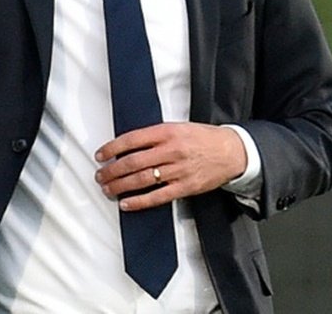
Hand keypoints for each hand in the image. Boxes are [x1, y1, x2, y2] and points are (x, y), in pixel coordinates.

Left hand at [94, 123, 247, 210]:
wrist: (231, 151)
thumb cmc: (203, 138)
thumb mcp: (179, 127)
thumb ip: (155, 135)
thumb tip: (128, 146)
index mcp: (168, 132)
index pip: (132, 139)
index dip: (112, 148)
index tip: (100, 154)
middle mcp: (171, 150)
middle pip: (133, 162)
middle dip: (112, 170)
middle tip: (100, 175)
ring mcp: (178, 170)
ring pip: (142, 180)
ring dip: (120, 186)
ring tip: (107, 189)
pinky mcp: (185, 187)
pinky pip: (157, 196)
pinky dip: (139, 201)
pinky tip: (126, 203)